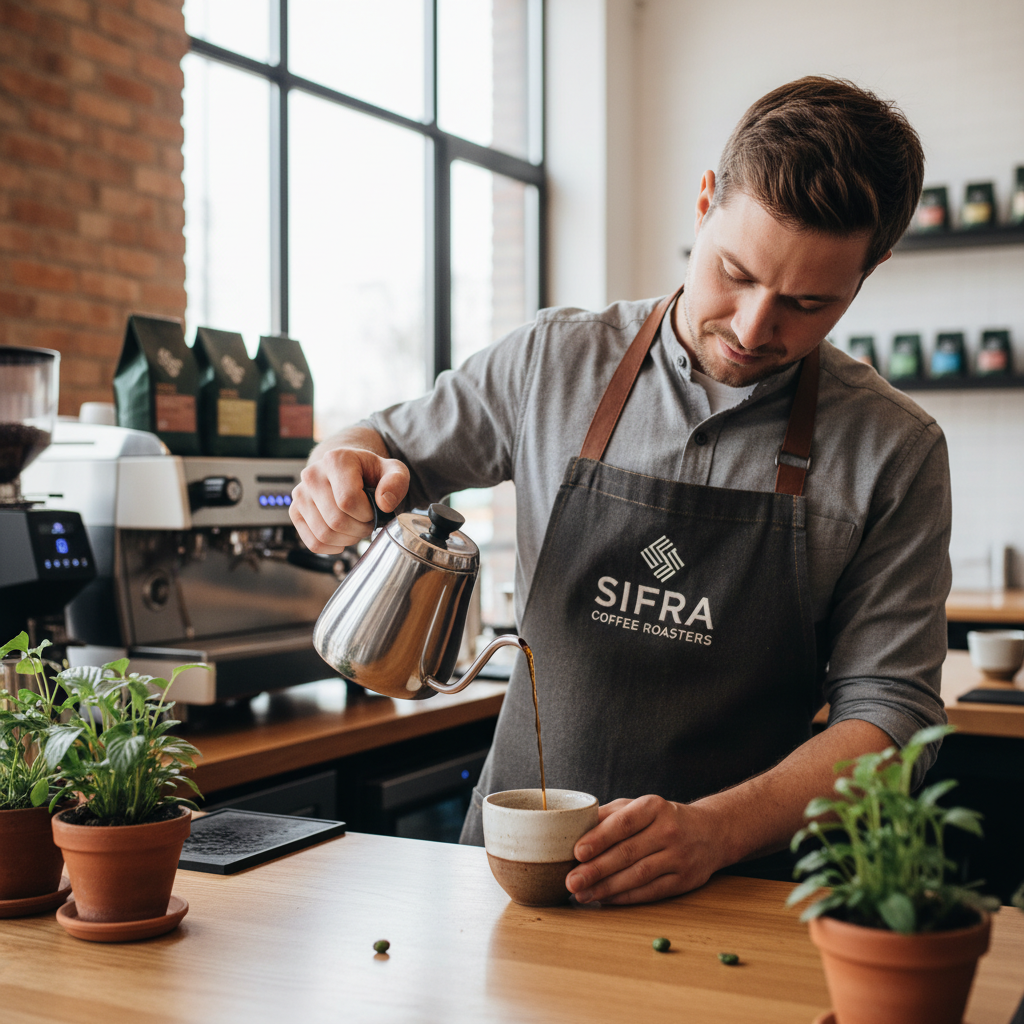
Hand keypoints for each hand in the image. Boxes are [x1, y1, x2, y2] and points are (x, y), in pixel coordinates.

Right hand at [289, 446, 408, 552]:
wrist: (351, 472)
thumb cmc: (372, 473)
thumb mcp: (394, 471)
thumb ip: (397, 482)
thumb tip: (384, 504)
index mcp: (336, 459)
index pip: (348, 501)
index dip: (367, 514)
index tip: (375, 509)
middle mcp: (312, 474)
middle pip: (336, 520)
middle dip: (360, 529)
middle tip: (369, 522)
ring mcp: (300, 494)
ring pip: (324, 534)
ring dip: (347, 539)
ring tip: (357, 527)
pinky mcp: (295, 511)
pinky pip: (313, 542)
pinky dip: (332, 547)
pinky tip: (343, 536)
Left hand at [565, 795, 720, 904]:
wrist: (709, 832)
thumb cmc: (663, 818)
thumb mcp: (639, 806)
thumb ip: (609, 815)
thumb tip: (575, 829)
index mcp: (653, 807)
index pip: (624, 823)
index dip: (599, 838)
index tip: (577, 852)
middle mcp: (668, 831)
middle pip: (627, 853)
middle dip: (596, 869)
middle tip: (571, 881)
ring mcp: (678, 857)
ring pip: (638, 876)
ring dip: (607, 888)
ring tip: (582, 893)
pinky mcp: (683, 880)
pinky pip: (650, 892)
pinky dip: (625, 897)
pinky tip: (605, 899)